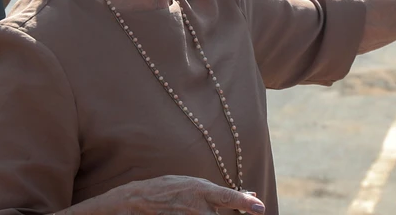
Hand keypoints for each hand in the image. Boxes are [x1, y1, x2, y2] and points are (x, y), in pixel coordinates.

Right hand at [108, 175, 265, 213]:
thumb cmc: (167, 189)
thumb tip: (250, 194)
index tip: (260, 208)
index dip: (245, 203)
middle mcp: (197, 206)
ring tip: (185, 209)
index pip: (229, 196)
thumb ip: (221, 191)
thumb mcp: (193, 184)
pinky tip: (183, 212)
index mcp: (201, 189)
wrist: (135, 200)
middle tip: (200, 209)